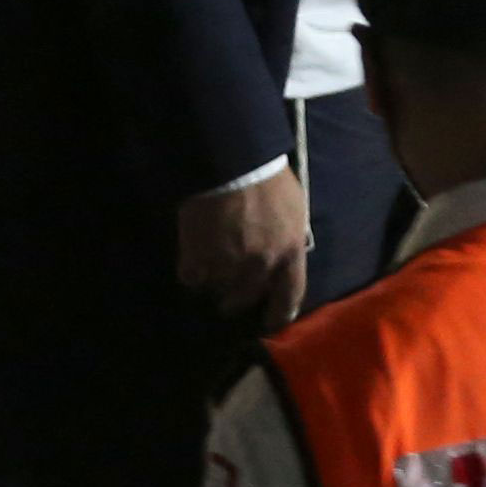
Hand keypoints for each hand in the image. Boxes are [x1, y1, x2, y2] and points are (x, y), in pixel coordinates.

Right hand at [175, 165, 311, 329]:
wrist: (233, 164)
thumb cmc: (269, 180)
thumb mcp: (295, 209)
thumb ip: (292, 236)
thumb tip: (288, 250)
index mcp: (290, 254)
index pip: (290, 296)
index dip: (280, 314)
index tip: (269, 322)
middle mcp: (261, 266)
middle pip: (247, 298)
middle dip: (237, 303)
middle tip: (229, 303)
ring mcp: (228, 263)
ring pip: (218, 289)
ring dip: (213, 286)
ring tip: (209, 279)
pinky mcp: (197, 255)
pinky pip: (191, 277)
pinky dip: (190, 274)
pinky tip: (190, 268)